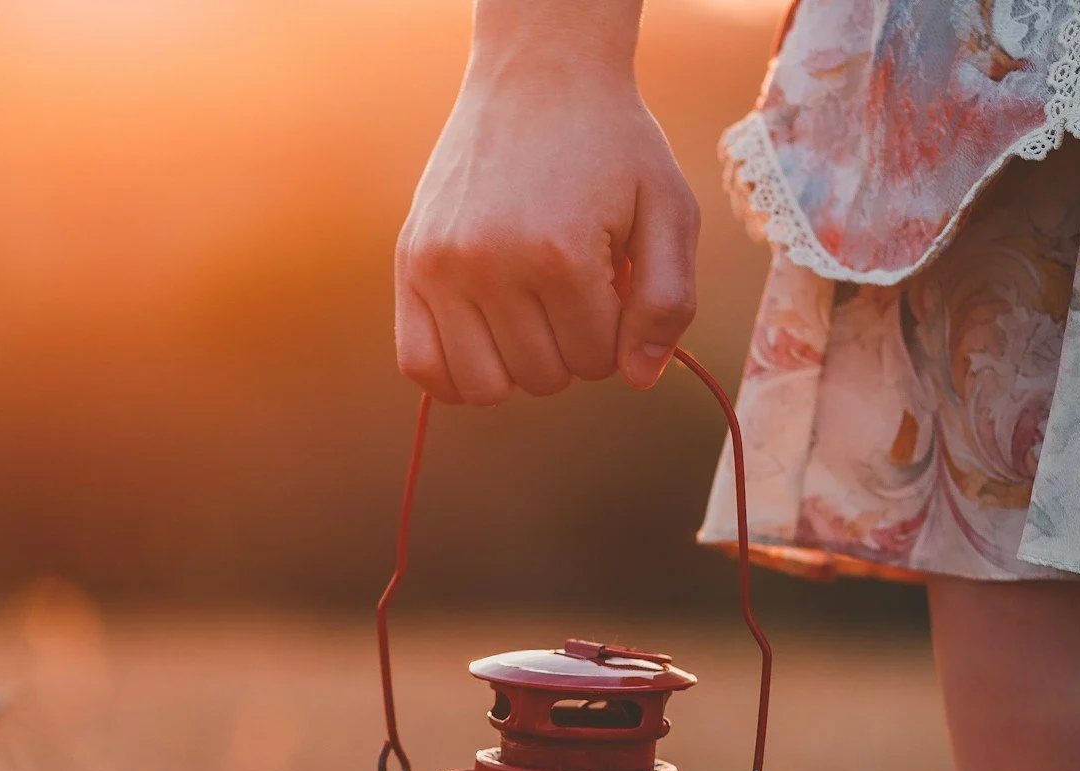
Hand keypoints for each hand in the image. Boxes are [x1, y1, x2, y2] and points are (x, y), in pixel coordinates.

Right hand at [396, 3, 698, 402]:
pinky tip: (485, 341)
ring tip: (532, 313)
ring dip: (518, 365)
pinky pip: (420, 367)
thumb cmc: (611, 145)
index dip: (616, 332)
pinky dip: (456, 374)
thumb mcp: (669, 209)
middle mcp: (491, 265)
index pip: (596, 361)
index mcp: (560, 255)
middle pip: (543, 377)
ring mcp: (441, 266)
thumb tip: (639, 378)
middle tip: (574, 289)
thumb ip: (669, 301)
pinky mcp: (410, 263)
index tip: (612, 283)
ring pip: (484, 387)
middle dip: (571, 347)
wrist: (538, 76)